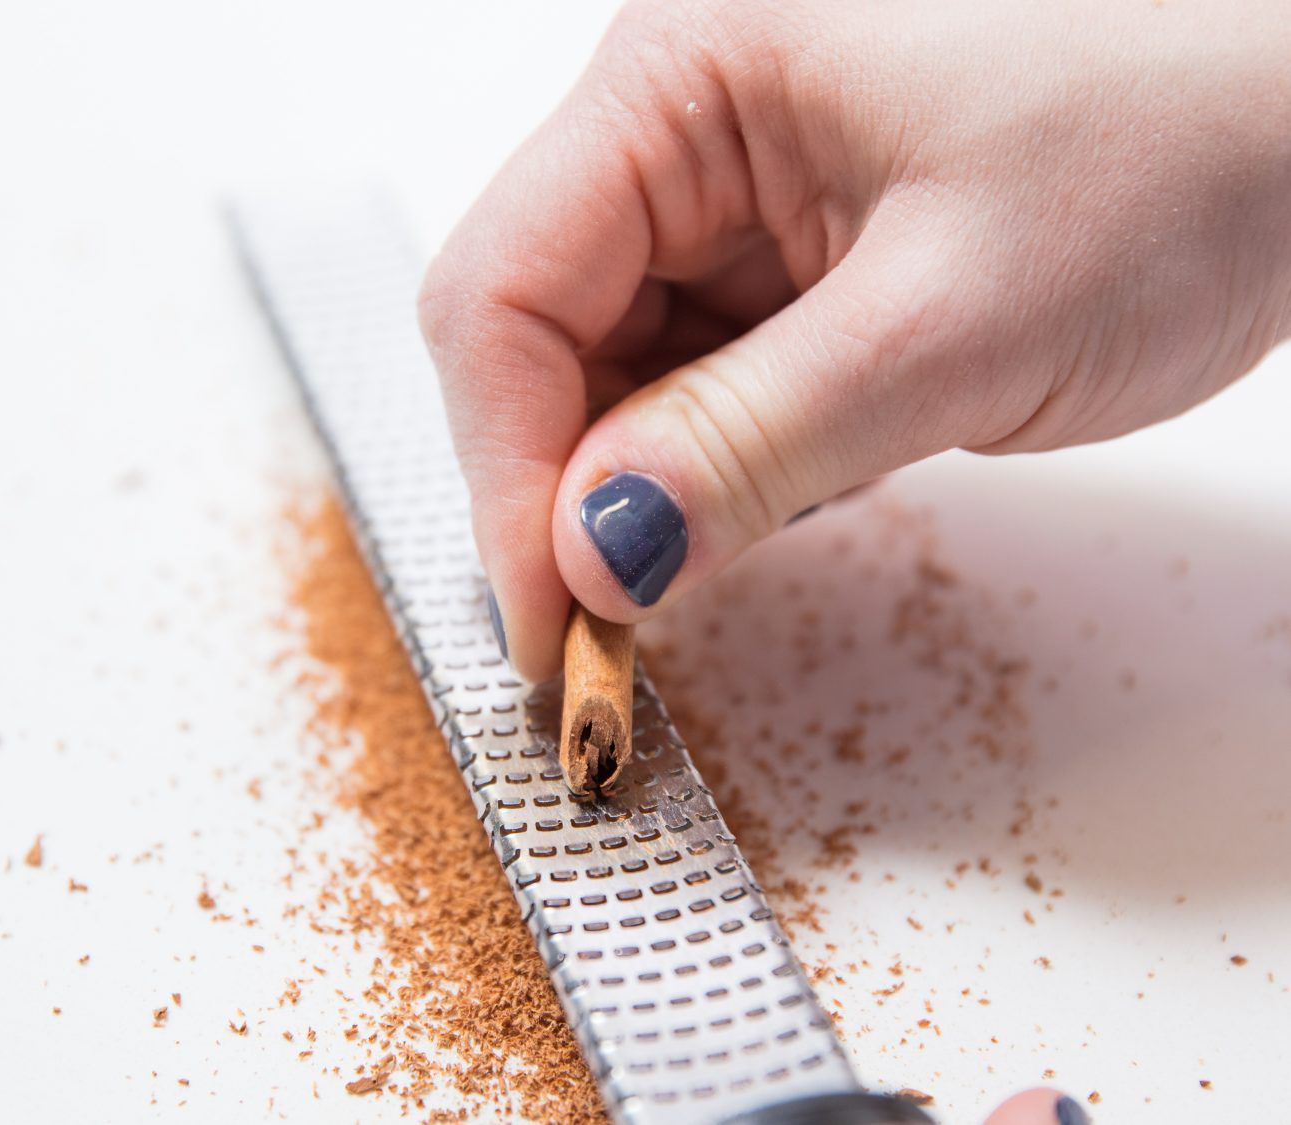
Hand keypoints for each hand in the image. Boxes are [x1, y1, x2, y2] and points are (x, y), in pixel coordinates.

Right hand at [419, 0, 1290, 680]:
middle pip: (538, 336)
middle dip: (565, 492)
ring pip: (613, 369)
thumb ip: (751, 442)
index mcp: (685, 74)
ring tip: (712, 559)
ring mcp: (736, 191)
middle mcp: (686, 124)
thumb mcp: (953, 319)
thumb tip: (591, 553)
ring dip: (645, 485)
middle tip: (608, 638)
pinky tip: (778, 490)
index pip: (505, 290)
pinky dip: (714, 461)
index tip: (550, 622)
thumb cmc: (1193, 126)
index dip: (503, 474)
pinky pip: (699, 377)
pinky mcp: (792, 256)